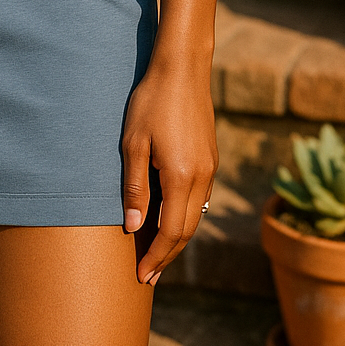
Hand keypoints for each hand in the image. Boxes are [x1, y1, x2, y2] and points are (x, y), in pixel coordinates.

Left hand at [121, 56, 217, 284]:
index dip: (156, 256)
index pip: (170, 232)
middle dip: (167, 256)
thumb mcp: (133, 143)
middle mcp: (202, 177)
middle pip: (187, 230)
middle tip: (148, 277)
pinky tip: (171, 219)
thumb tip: (133, 228)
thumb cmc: (151, 102)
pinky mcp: (211, 157)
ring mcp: (210, 167)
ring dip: (178, 238)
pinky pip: (200, 198)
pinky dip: (186, 217)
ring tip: (157, 254)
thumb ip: (135, 187)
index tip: (142, 276)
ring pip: (197, 215)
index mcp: (181, 176)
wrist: (182, 69)